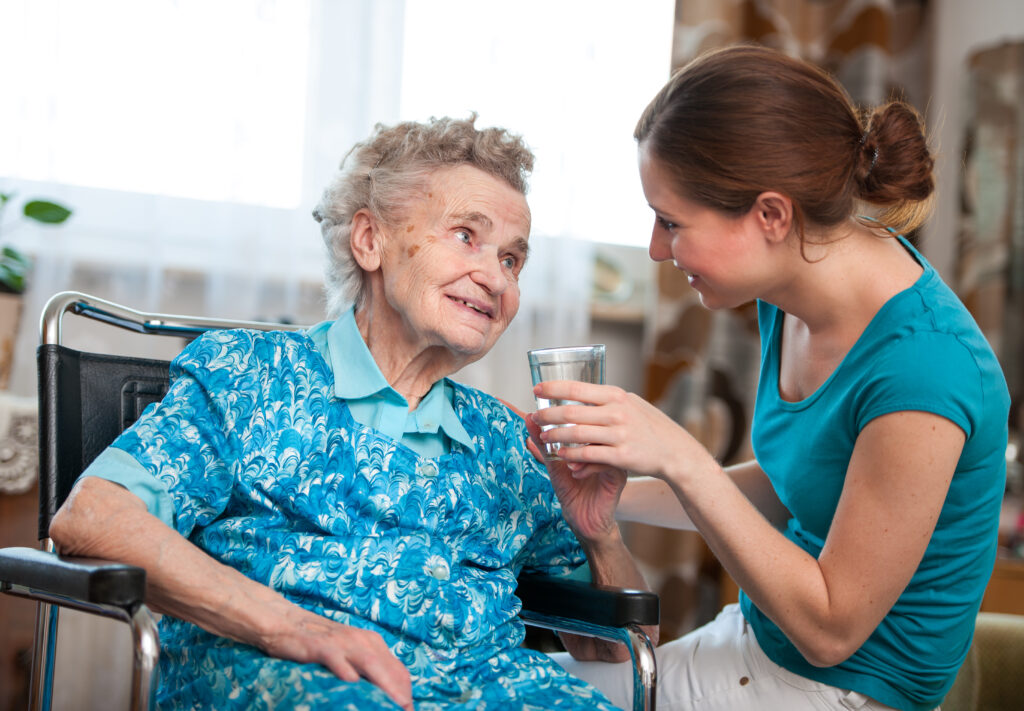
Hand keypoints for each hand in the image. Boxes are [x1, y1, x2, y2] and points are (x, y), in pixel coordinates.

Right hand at [260, 608, 412, 710]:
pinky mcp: (320, 647)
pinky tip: (352, 684)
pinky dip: (346, 672)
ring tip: (394, 704)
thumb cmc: (320, 642)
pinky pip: (337, 659)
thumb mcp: (349, 653)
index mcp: (372, 643)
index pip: (399, 670)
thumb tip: (384, 695)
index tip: (408, 710)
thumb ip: (367, 670)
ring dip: (385, 685)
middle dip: (400, 693)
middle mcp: (362, 641)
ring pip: (370, 663)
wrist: (286, 623)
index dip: (406, 692)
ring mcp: (342, 643)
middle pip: (389, 668)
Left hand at [524, 411, 623, 542]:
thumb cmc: (572, 488)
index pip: (582, 409)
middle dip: (563, 423)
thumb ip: (544, 442)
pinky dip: (586, 464)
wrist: (586, 519)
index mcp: (594, 434)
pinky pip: (604, 460)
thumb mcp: (554, 463)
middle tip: (545, 431)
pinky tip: (575, 472)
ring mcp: (614, 456)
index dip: (562, 398)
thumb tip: (528, 418)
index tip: (540, 396)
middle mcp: (606, 441)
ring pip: (598, 439)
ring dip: (575, 446)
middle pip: (590, 419)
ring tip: (562, 457)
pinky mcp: (618, 474)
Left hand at [530, 380, 718, 485]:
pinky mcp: (620, 456)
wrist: (674, 451)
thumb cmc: (649, 426)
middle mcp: (617, 412)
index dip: (552, 389)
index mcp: (616, 396)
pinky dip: (570, 455)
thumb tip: (582, 394)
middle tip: (534, 417)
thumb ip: (608, 400)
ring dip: (554, 435)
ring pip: (575, 434)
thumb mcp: (631, 404)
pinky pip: (587, 455)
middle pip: (571, 412)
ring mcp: (619, 434)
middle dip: (547, 415)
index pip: (577, 388)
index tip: (536, 390)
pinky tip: (561, 454)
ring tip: (543, 436)